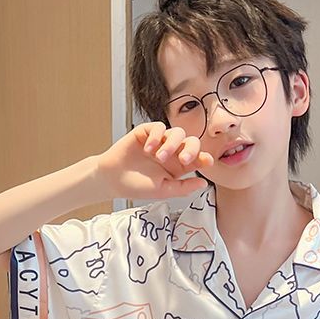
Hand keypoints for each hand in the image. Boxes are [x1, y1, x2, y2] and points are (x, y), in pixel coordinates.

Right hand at [96, 122, 214, 199]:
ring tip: (159, 157)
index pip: (197, 158)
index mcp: (179, 167)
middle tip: (183, 159)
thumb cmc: (137, 187)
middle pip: (191, 142)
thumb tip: (204, 183)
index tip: (207, 161)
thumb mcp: (163, 191)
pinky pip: (158, 127)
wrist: (112, 179)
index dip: (204, 158)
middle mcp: (172, 152)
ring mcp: (160, 141)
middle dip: (191, 149)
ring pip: (177, 133)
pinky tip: (148, 148)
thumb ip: (183, 187)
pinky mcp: (146, 132)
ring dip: (172, 144)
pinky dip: (156, 136)